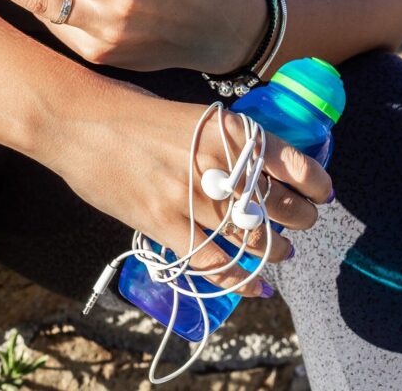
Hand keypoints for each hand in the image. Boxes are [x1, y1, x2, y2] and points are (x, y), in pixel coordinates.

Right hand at [39, 92, 333, 294]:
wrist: (79, 120)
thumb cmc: (132, 113)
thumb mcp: (191, 117)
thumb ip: (223, 144)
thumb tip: (253, 172)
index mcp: (229, 130)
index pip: (293, 163)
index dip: (315, 184)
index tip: (322, 194)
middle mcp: (218, 164)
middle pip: (278, 206)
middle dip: (298, 220)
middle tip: (301, 225)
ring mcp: (190, 197)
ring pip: (251, 238)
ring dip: (273, 251)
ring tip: (280, 253)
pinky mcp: (163, 223)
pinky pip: (213, 262)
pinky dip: (241, 280)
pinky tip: (257, 287)